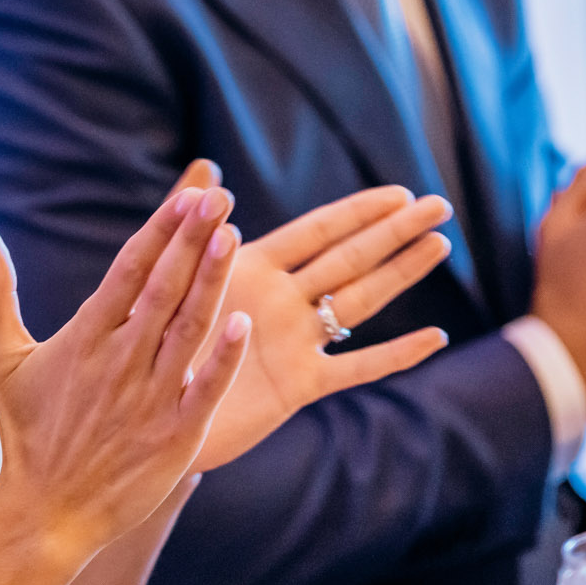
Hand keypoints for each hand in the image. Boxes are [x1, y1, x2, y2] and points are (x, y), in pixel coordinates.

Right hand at [0, 186, 252, 572]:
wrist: (45, 513)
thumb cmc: (25, 432)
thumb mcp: (1, 358)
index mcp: (86, 337)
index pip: (131, 269)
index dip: (162, 229)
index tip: (189, 194)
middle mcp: (120, 360)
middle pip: (164, 288)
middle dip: (192, 238)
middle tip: (220, 195)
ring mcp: (149, 397)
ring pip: (189, 327)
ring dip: (212, 280)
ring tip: (232, 235)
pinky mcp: (175, 435)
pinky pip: (205, 388)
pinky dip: (224, 357)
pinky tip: (244, 322)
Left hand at [180, 169, 451, 470]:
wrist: (145, 410)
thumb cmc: (154, 339)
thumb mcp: (170, 278)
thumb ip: (190, 226)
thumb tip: (208, 173)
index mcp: (254, 269)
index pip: (318, 231)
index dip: (359, 211)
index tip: (400, 191)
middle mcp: (283, 301)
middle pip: (350, 258)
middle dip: (394, 231)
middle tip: (440, 205)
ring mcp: (296, 342)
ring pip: (360, 301)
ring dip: (400, 274)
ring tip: (439, 245)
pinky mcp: (298, 384)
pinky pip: (355, 368)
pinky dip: (395, 354)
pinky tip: (432, 338)